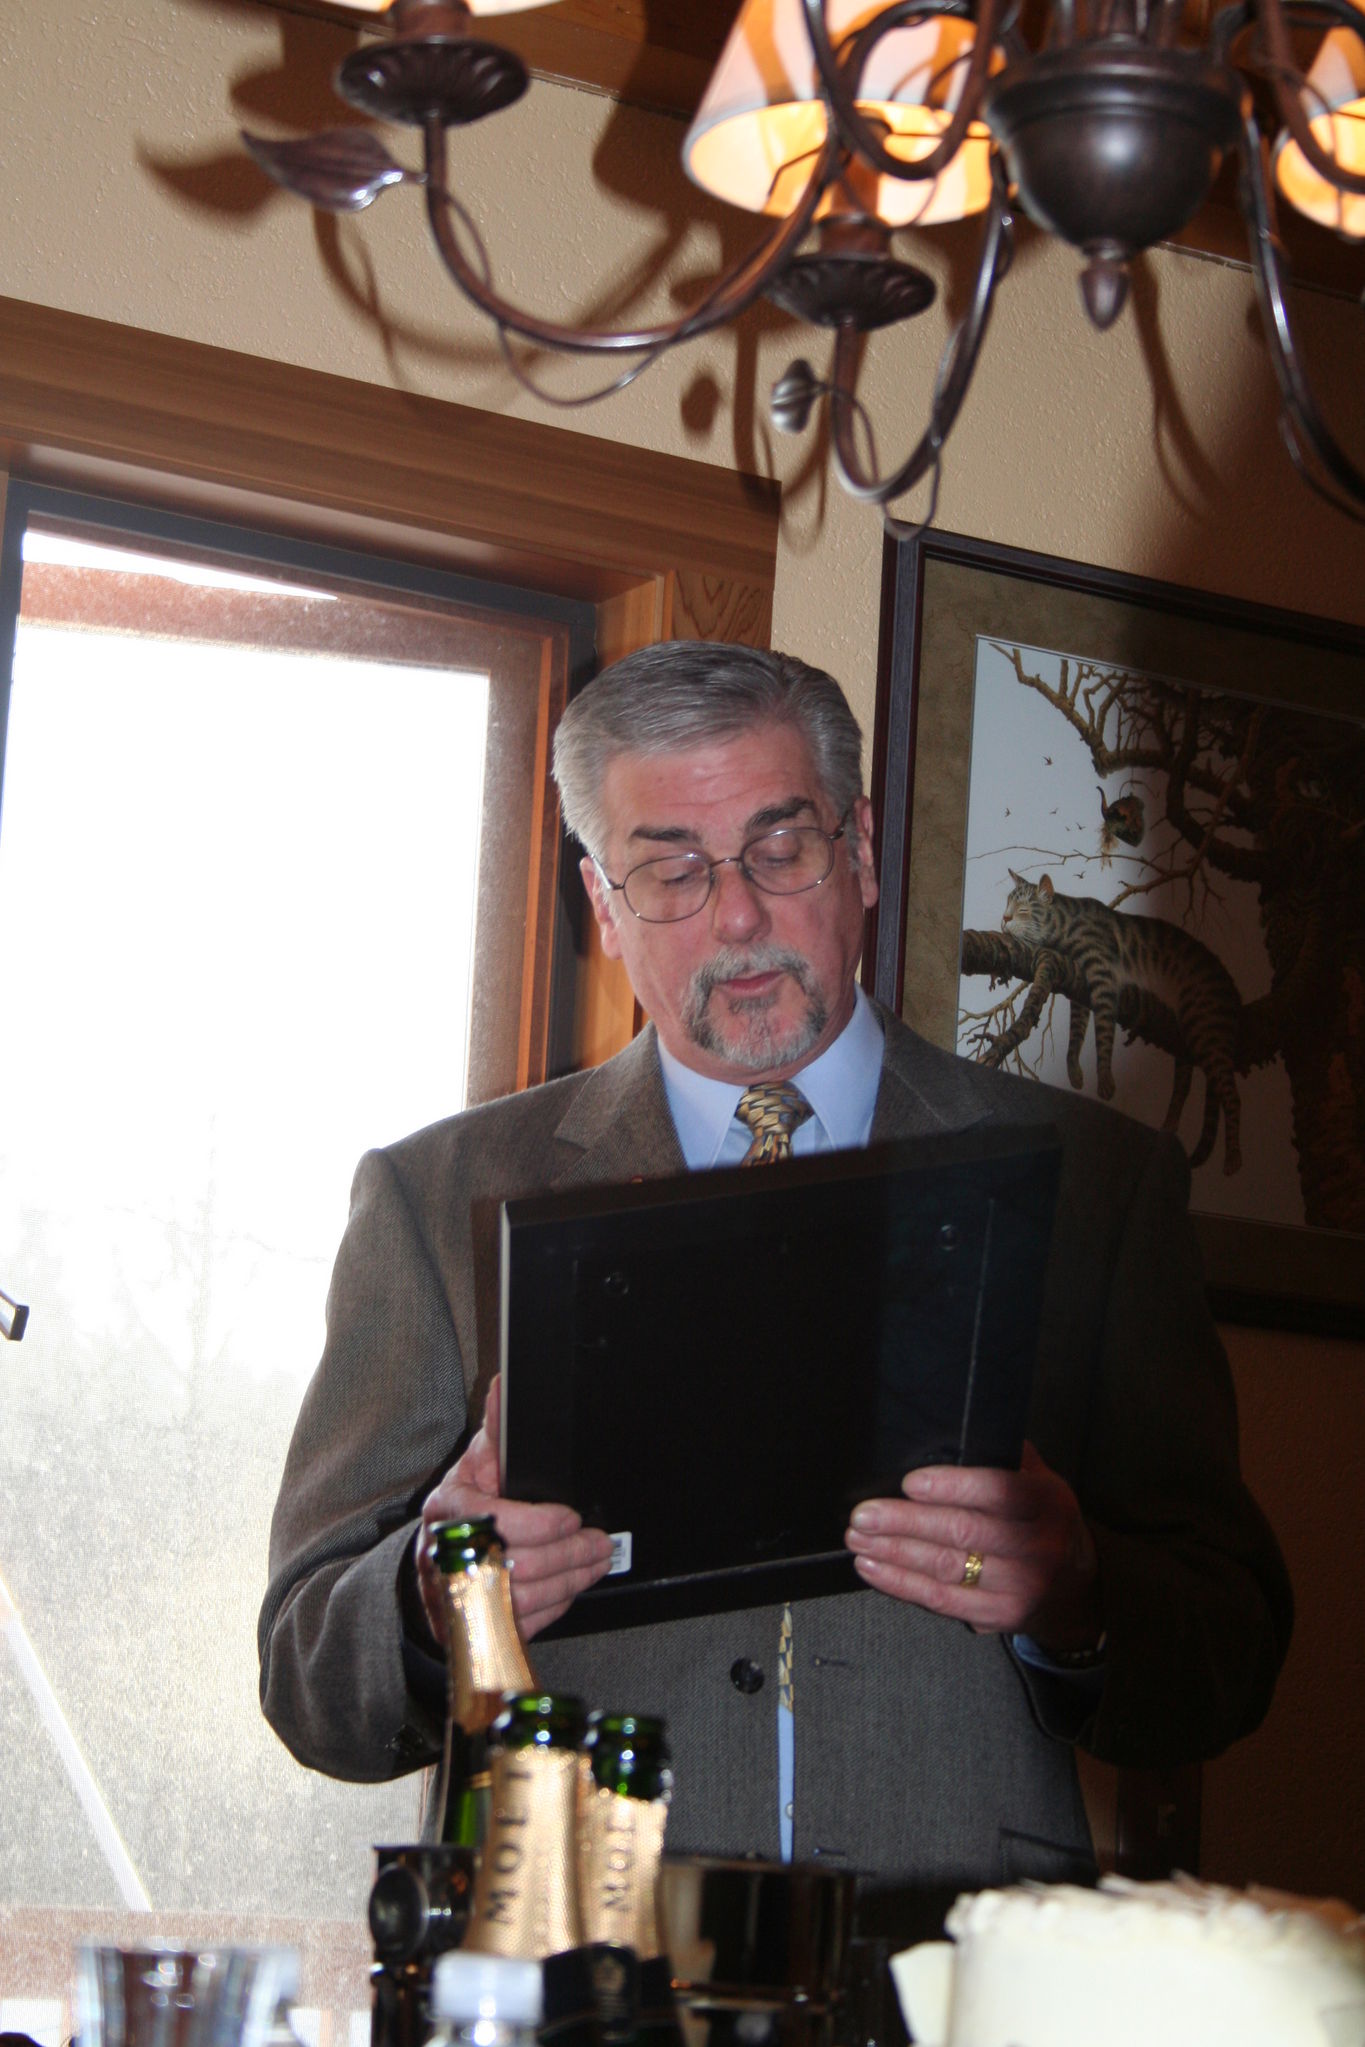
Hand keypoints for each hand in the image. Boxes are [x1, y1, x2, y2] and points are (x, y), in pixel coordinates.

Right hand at [416, 1374, 613, 1642]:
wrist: (435, 1564)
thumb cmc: (460, 1510)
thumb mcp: (475, 1464)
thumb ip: (497, 1430)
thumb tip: (505, 1385)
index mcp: (449, 1511)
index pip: (496, 1522)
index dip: (539, 1524)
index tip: (570, 1517)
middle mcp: (450, 1557)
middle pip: (516, 1565)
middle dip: (568, 1554)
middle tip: (597, 1542)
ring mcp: (463, 1595)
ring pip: (524, 1599)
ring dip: (569, 1580)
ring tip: (596, 1560)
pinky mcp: (479, 1623)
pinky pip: (524, 1623)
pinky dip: (556, 1604)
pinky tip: (573, 1584)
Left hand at [844, 1442, 1101, 1650]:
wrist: (1072, 1585)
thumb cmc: (1040, 1518)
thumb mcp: (1038, 1479)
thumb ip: (1004, 1457)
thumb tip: (954, 1434)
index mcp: (1047, 1502)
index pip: (997, 1491)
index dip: (951, 1487)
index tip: (909, 1483)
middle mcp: (1038, 1547)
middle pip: (963, 1532)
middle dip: (905, 1522)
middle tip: (863, 1515)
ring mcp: (1020, 1587)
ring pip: (947, 1569)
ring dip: (894, 1553)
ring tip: (858, 1539)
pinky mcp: (999, 1616)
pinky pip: (943, 1601)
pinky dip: (902, 1584)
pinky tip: (873, 1568)